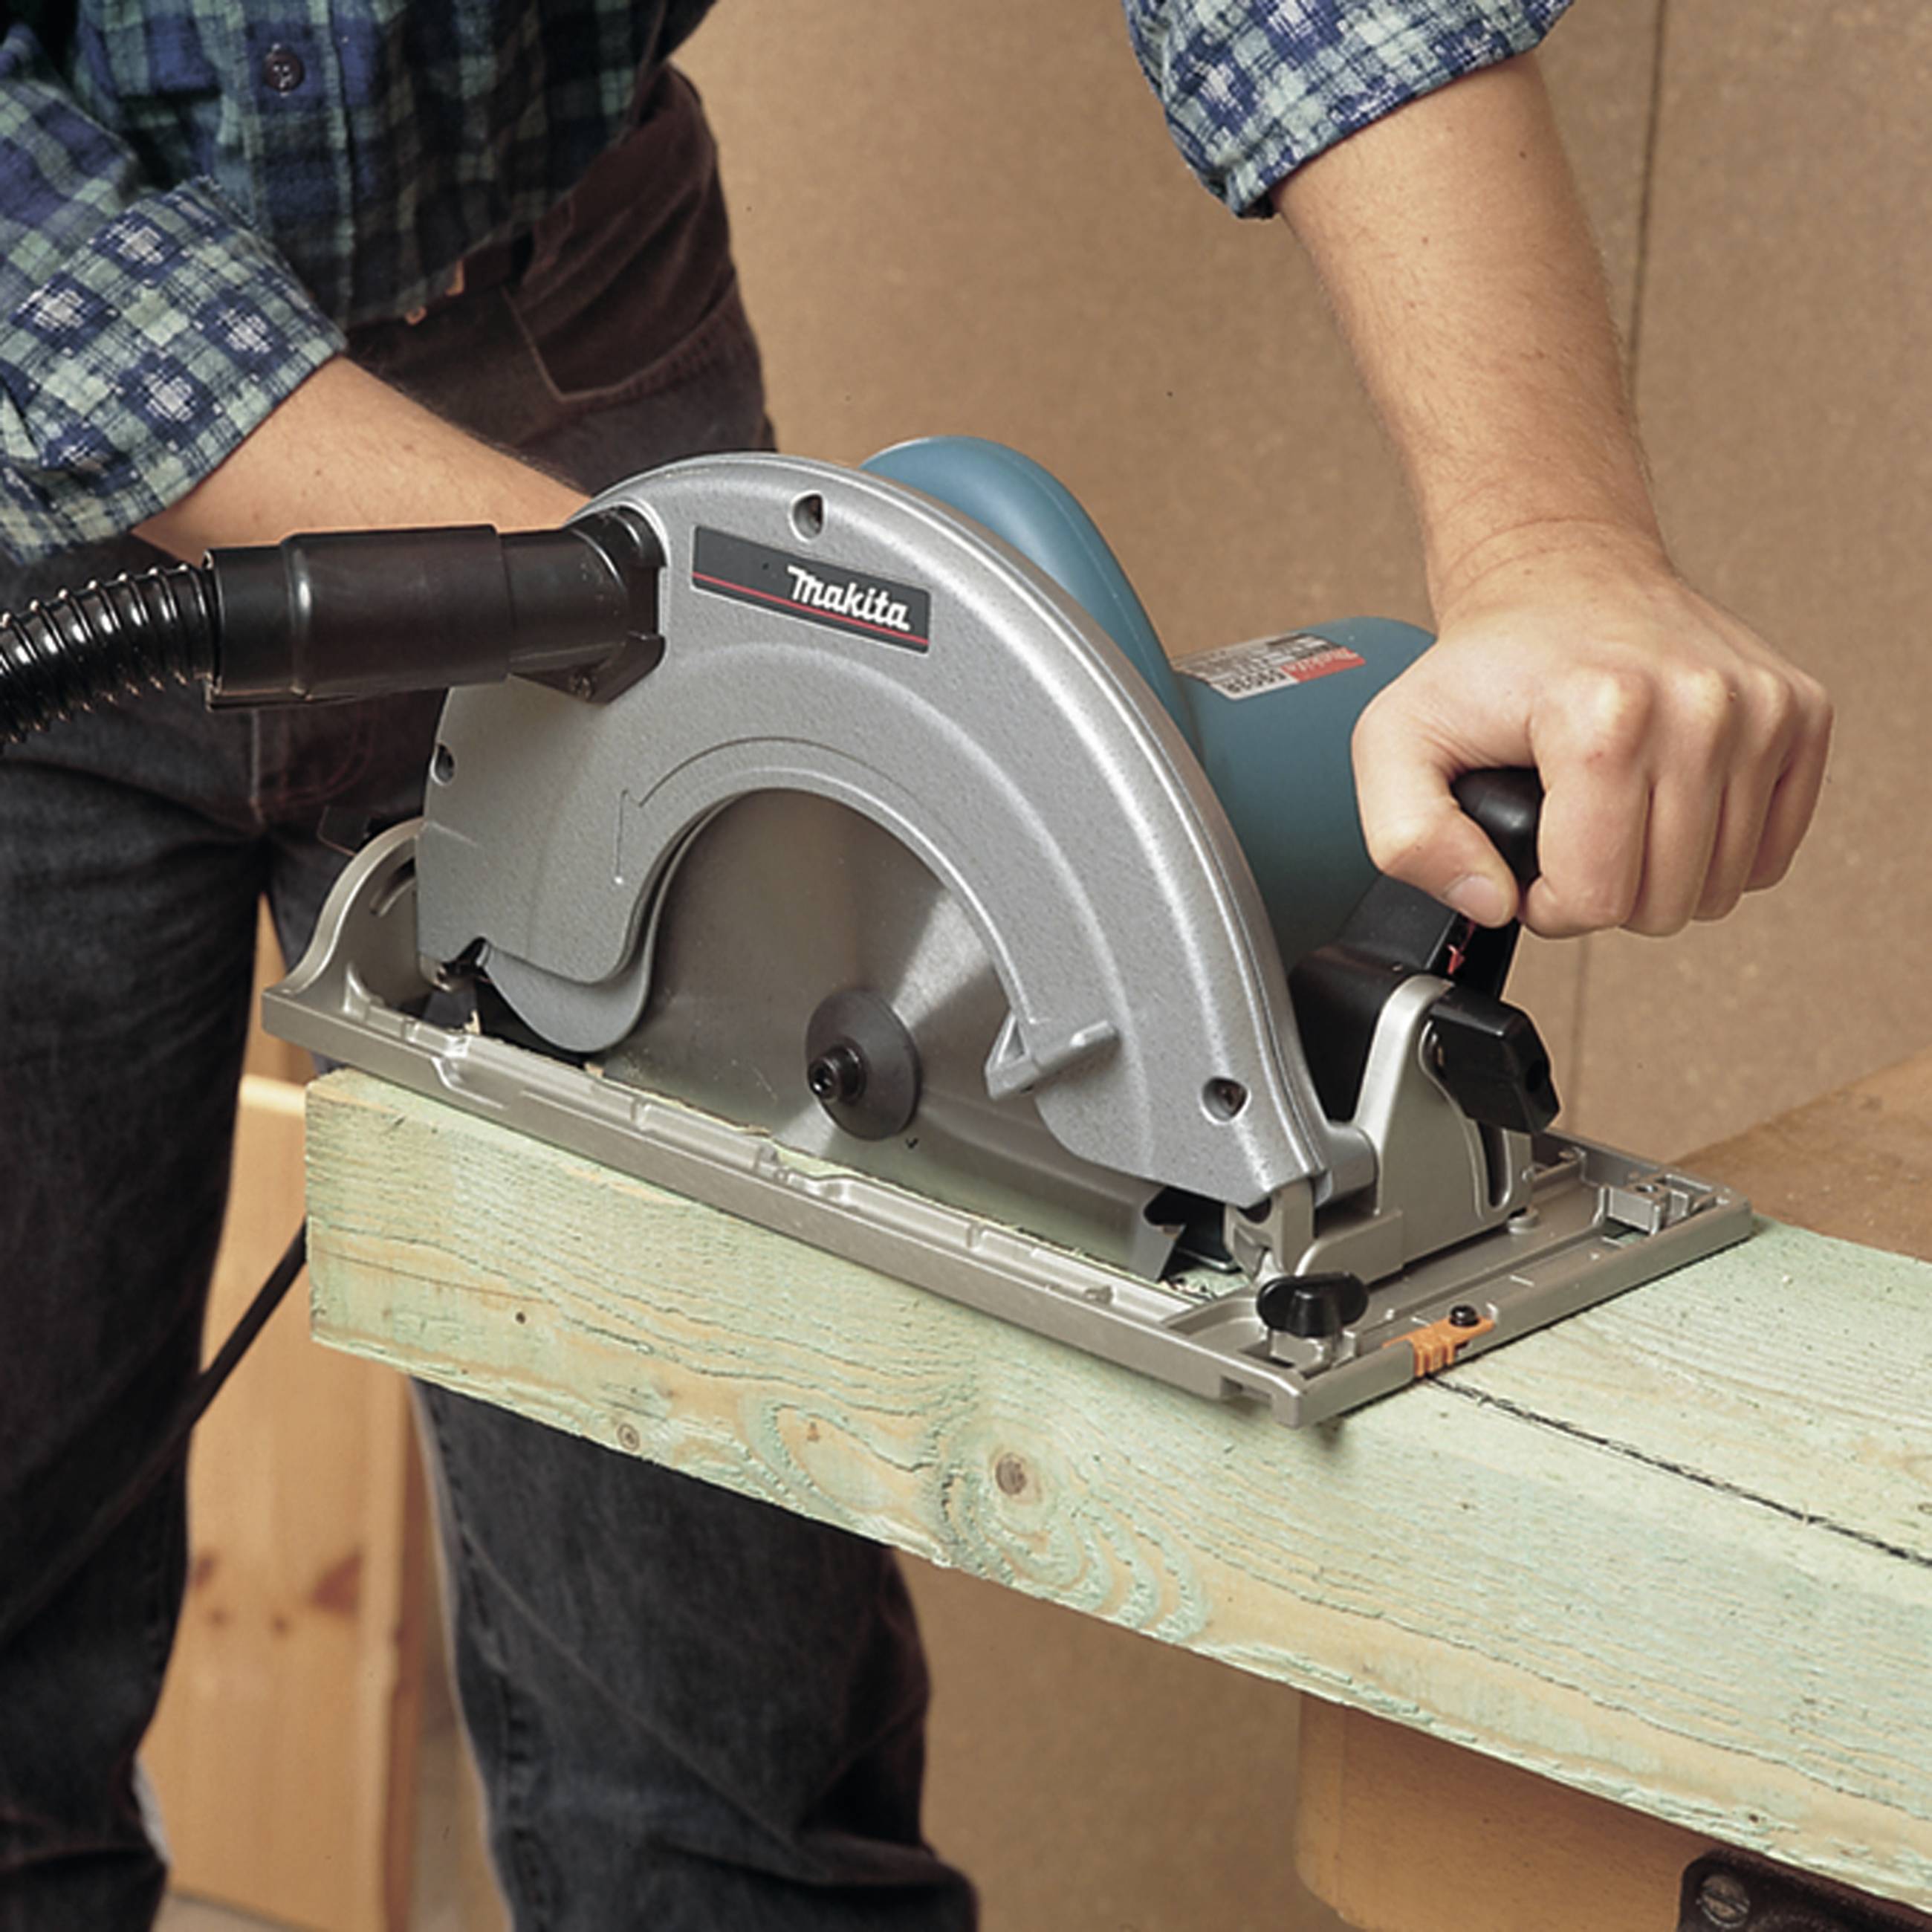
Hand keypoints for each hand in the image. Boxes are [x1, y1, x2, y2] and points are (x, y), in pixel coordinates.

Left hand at [1350, 524, 1833, 937]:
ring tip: (1610, 811)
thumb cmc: (1487, 664)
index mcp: (1604, 715)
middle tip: (1566, 830)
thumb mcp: (1396, 743)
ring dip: (1658, 872)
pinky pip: (1769, 854)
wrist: (1560, 575)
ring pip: (1721, 888)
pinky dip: (1713, 848)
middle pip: (1664, 902)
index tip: (1527, 856)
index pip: (1596, 897)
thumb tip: (1491, 902)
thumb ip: (1410, 841)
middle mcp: (1700, 706)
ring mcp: (1762, 708)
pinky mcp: (1802, 713)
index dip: (1546, 902)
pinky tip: (1664, 799)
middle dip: (1602, 889)